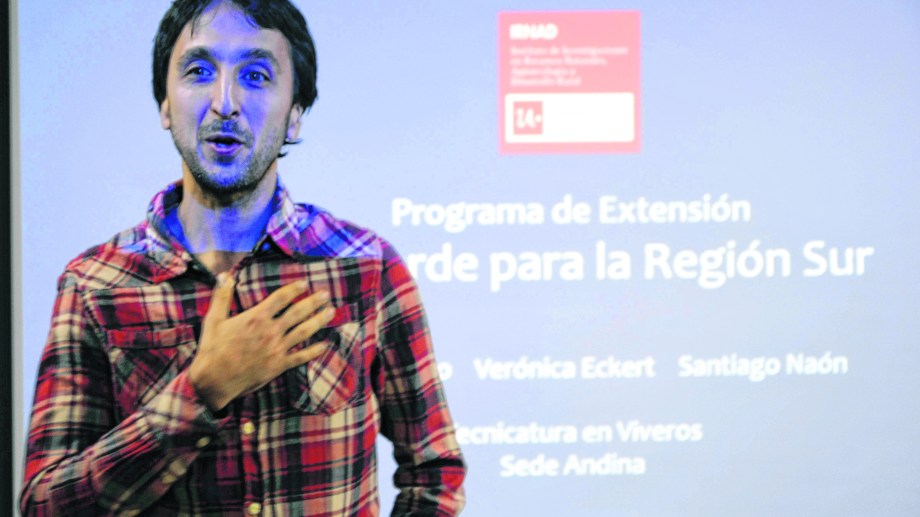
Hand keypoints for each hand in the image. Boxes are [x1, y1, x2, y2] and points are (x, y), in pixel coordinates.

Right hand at [189, 274, 333, 410]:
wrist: (215, 380)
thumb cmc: (212, 349)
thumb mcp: (214, 320)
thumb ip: (222, 296)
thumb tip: (224, 275)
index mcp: (255, 318)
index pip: (280, 298)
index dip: (294, 289)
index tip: (305, 283)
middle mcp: (270, 331)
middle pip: (297, 313)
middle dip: (313, 302)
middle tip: (325, 294)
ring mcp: (276, 349)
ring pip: (303, 332)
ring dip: (319, 321)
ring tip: (331, 312)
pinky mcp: (279, 365)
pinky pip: (300, 356)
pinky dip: (314, 351)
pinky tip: (324, 345)